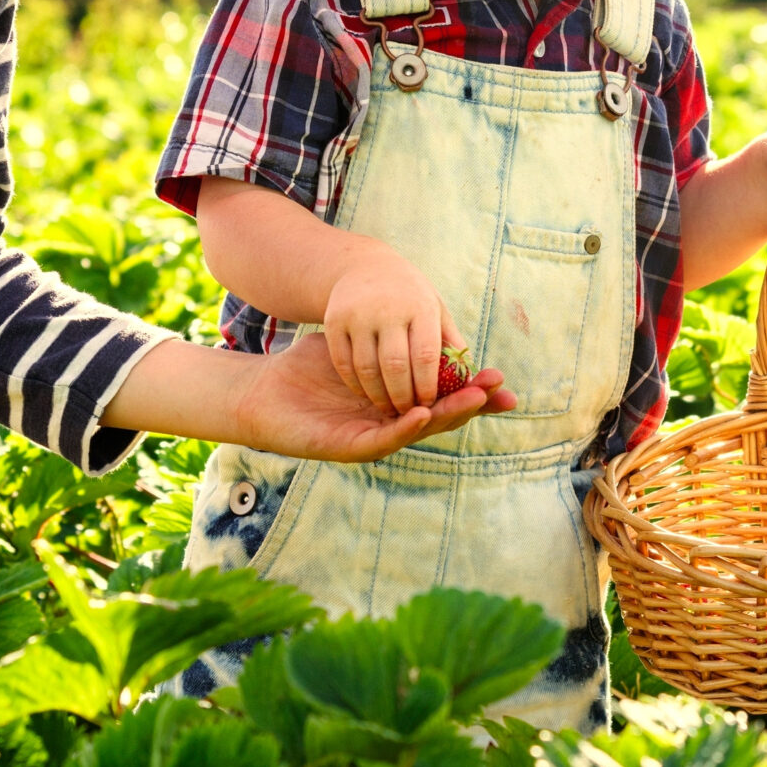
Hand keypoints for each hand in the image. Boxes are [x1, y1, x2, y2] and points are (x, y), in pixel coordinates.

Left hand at [230, 332, 514, 462]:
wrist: (264, 395)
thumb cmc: (308, 371)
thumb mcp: (357, 348)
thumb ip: (390, 341)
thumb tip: (424, 318)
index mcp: (398, 402)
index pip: (445, 397)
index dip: (474, 392)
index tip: (501, 379)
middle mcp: (391, 424)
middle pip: (442, 416)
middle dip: (473, 404)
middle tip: (501, 391)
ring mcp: (374, 438)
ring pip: (419, 430)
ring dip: (447, 416)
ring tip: (472, 400)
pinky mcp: (352, 447)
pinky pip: (384, 438)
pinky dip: (405, 427)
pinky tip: (422, 412)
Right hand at [323, 244, 466, 416]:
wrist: (365, 266)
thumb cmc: (410, 297)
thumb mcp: (435, 310)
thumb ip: (451, 344)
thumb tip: (470, 380)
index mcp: (420, 306)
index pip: (426, 356)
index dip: (428, 385)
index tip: (430, 405)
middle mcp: (388, 308)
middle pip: (396, 365)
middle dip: (403, 397)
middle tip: (407, 414)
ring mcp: (358, 314)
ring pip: (367, 368)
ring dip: (378, 395)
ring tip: (388, 410)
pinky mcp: (334, 320)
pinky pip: (344, 362)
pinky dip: (355, 384)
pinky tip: (365, 393)